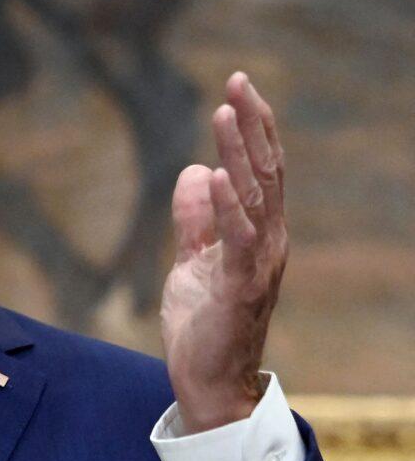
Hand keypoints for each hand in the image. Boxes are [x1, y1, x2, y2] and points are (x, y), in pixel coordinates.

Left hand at [160, 72, 286, 432]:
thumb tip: (194, 169)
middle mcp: (266, 240)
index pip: (261, 170)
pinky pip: (235, 238)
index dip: (252, 128)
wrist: (207, 379)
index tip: (238, 87)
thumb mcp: (193, 258)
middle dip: (251, 124)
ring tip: (225, 110)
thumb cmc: (205, 321)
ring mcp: (257, 262)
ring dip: (238, 150)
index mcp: (257, 232)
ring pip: (253, 195)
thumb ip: (195, 217)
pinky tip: (216, 172)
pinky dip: (225, 204)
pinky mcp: (238, 285)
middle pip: (264, 171)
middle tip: (238, 81)